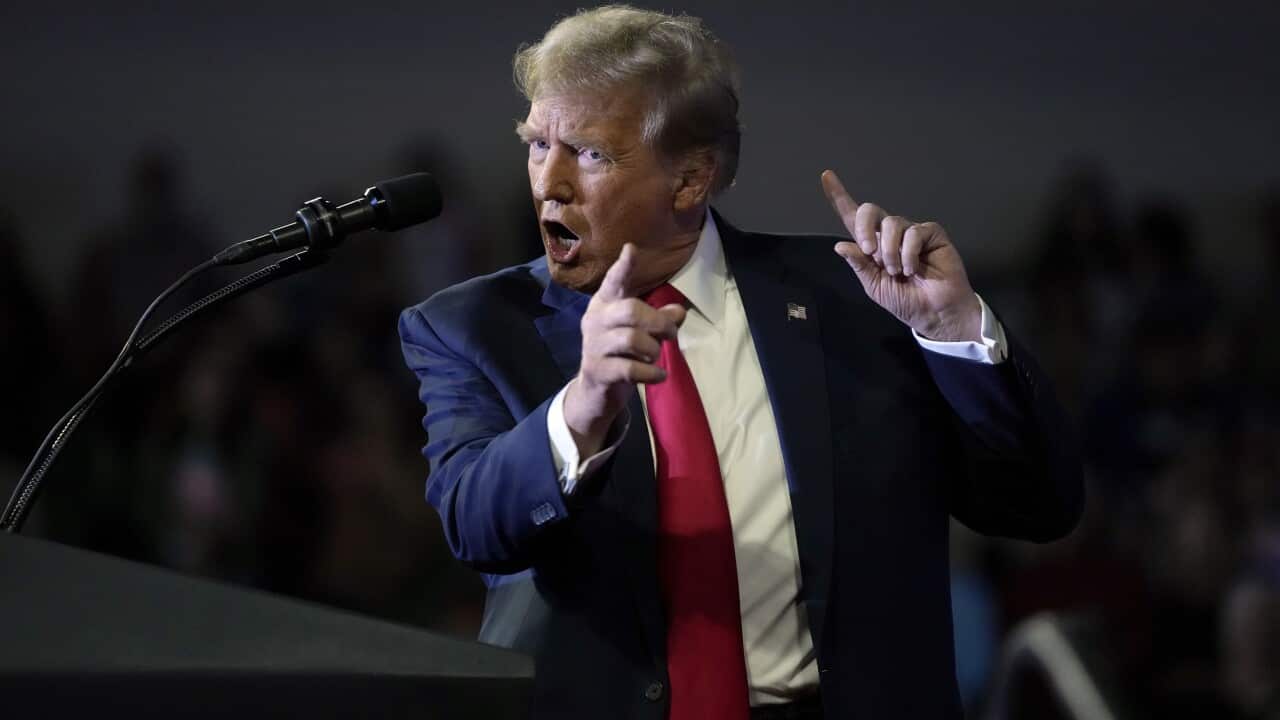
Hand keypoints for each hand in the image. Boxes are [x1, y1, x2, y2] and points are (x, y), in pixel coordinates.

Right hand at [562, 243, 686, 455]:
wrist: (594, 392)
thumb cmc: (620, 354)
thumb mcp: (640, 333)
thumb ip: (659, 319)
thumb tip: (679, 311)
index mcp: (604, 304)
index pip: (613, 281)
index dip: (623, 267)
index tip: (631, 249)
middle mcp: (595, 320)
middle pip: (630, 309)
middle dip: (658, 321)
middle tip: (671, 334)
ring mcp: (593, 346)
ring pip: (631, 339)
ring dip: (654, 348)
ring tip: (656, 356)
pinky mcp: (598, 371)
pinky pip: (630, 368)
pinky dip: (651, 372)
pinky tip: (659, 375)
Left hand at [821, 169, 981, 341]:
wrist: (934, 313)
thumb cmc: (906, 301)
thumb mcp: (874, 285)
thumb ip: (859, 264)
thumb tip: (840, 245)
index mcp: (872, 246)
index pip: (853, 218)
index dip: (840, 197)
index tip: (826, 176)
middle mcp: (890, 234)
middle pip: (870, 211)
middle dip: (864, 228)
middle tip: (870, 252)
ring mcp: (910, 231)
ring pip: (892, 224)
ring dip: (891, 252)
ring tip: (899, 272)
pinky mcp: (931, 233)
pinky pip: (913, 232)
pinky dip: (909, 253)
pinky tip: (913, 268)